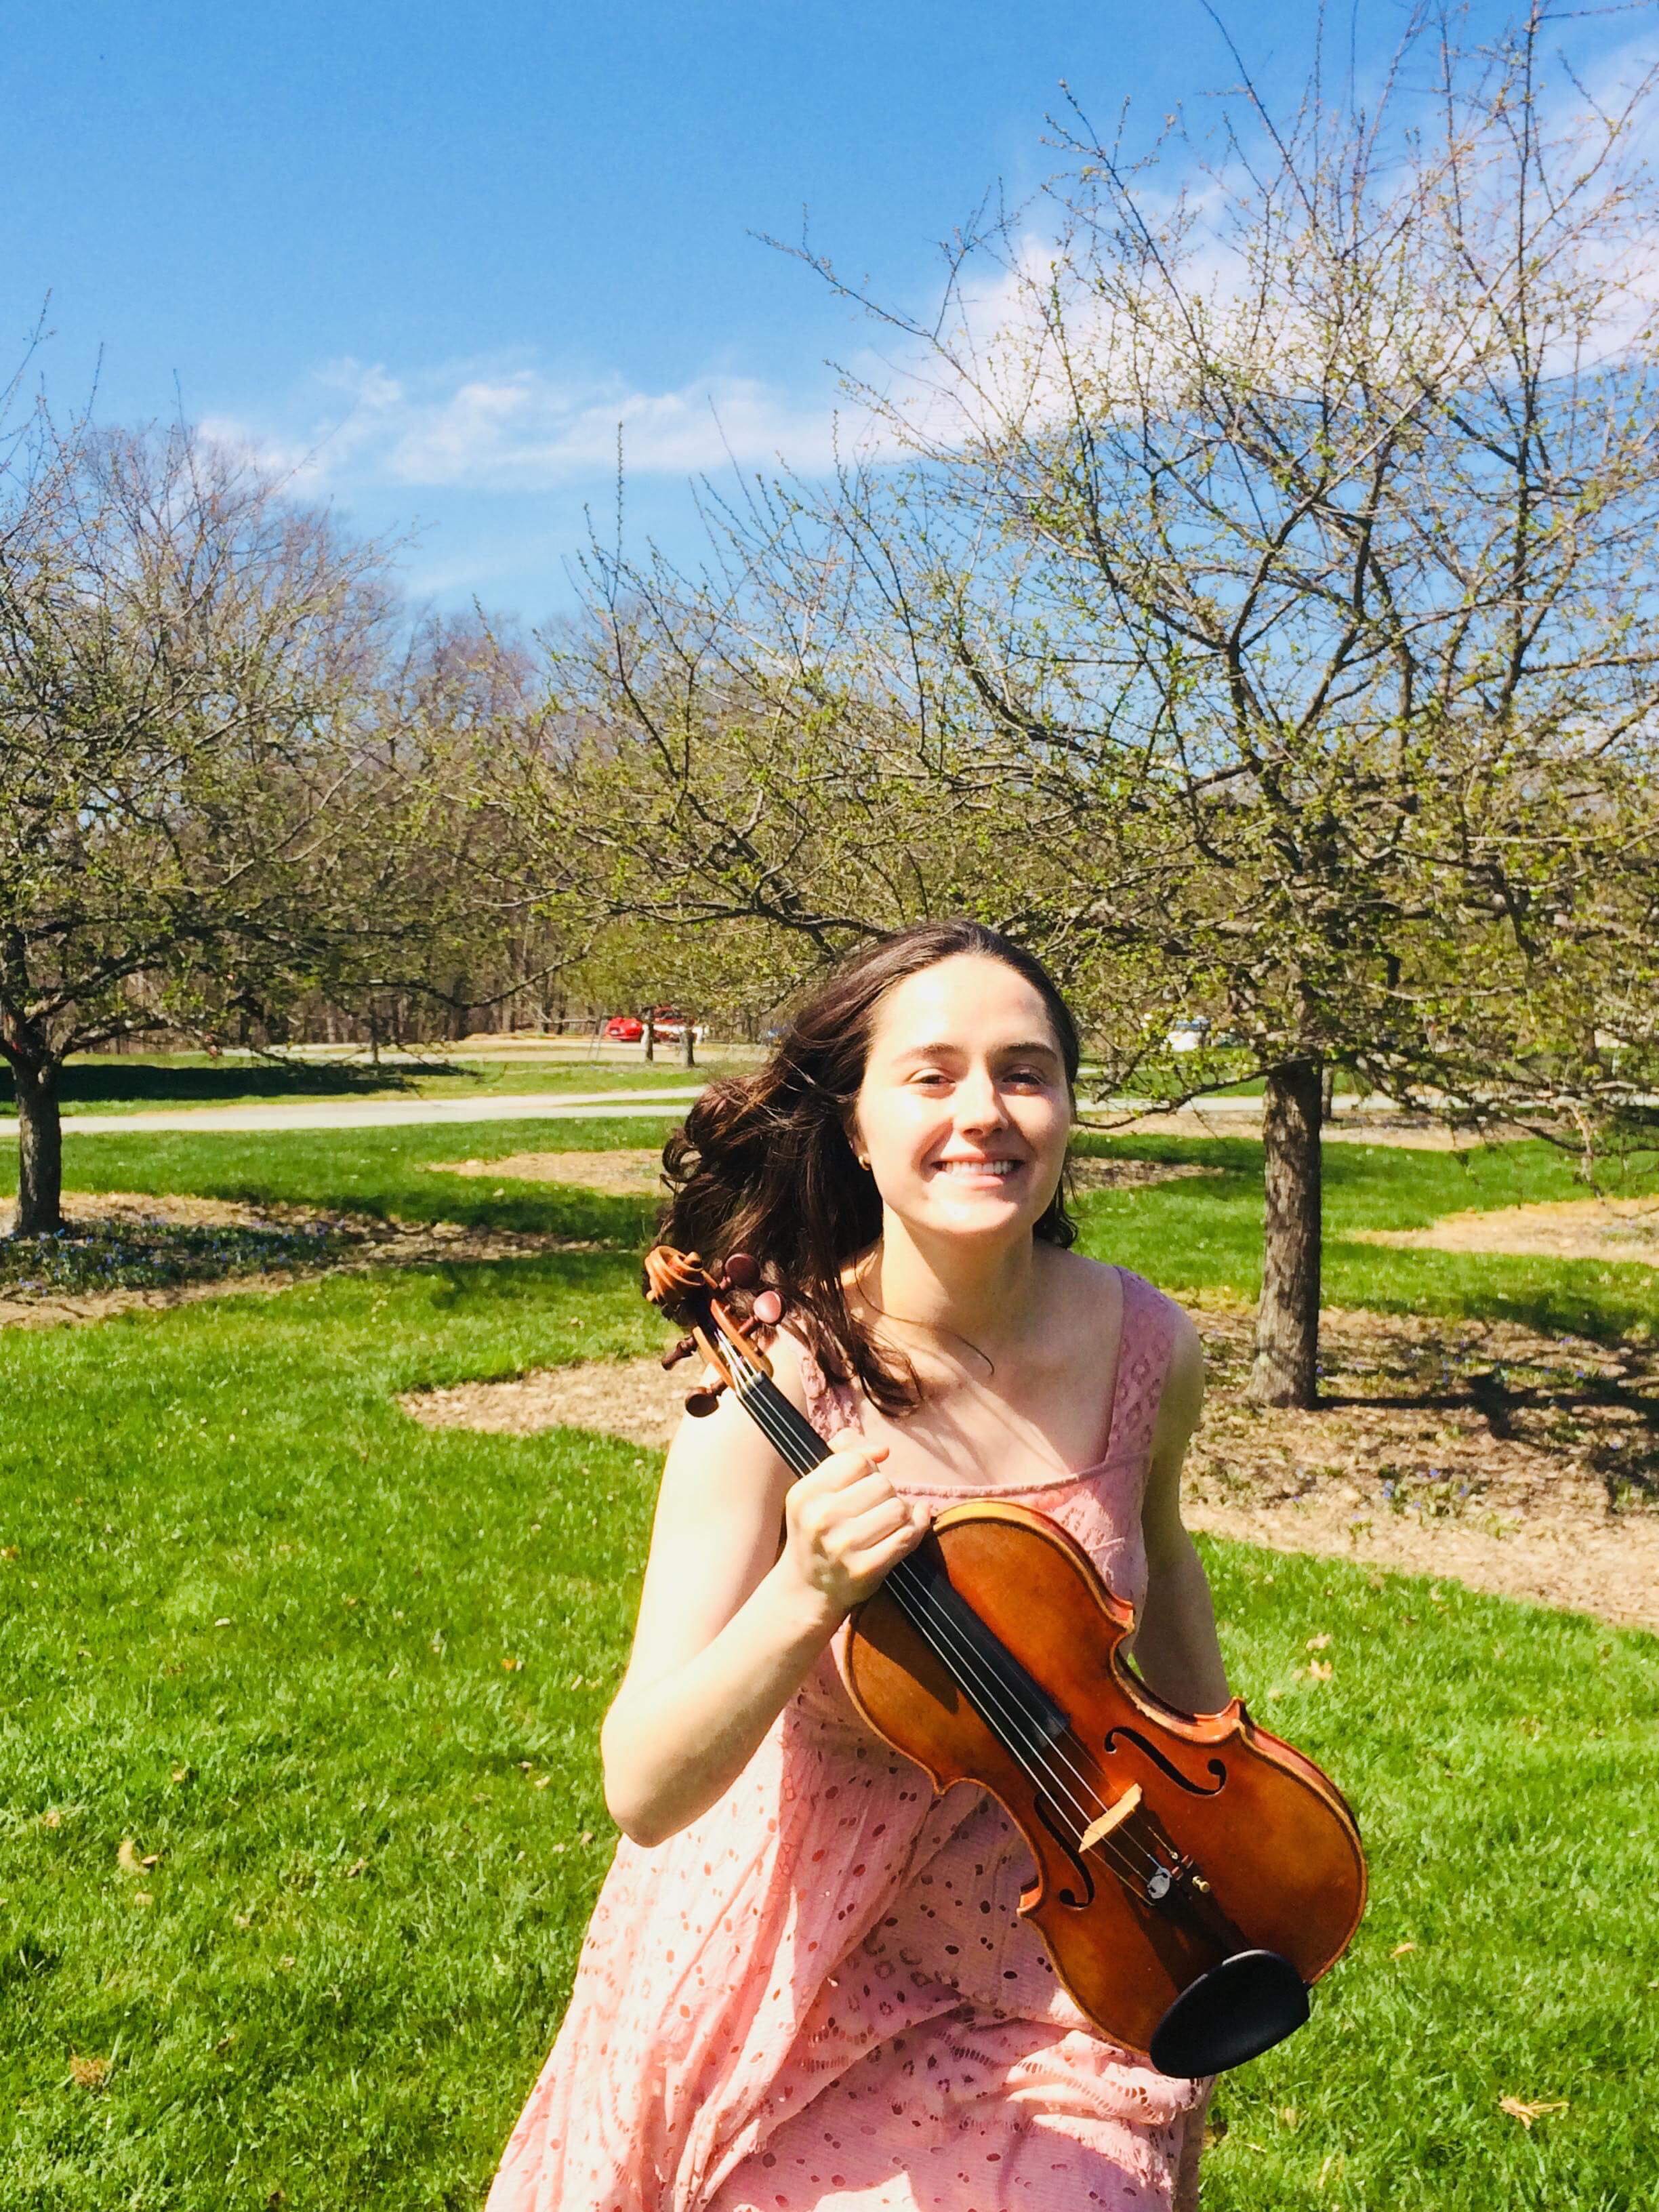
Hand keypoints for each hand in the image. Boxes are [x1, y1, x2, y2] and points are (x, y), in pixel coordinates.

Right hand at [776, 1438, 930, 1623]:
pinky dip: (915, 1529)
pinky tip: (906, 1530)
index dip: (868, 1469)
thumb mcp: (815, 1490)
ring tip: (886, 1522)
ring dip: (901, 1513)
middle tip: (874, 1508)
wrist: (808, 1588)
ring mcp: (843, 1546)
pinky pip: (907, 1536)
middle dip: (886, 1493)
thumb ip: (843, 1455)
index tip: (861, 1485)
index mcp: (805, 1493)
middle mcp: (821, 1518)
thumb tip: (883, 1450)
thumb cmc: (818, 1530)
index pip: (857, 1462)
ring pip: (899, 1509)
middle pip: (882, 1484)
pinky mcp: (866, 1569)